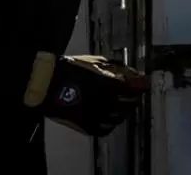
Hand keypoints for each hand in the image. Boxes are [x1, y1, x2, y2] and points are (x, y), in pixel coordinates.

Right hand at [31, 54, 148, 136]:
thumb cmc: (71, 69)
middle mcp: (105, 102)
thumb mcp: (96, 62)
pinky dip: (111, 122)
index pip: (135, 87)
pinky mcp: (87, 126)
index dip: (142, 84)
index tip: (144, 82)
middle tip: (132, 91)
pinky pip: (106, 128)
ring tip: (119, 102)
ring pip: (120, 117)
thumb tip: (134, 73)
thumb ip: (117, 68)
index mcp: (108, 84)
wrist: (46, 85)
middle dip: (134, 96)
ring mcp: (96, 116)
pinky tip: (107, 114)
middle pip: (131, 103)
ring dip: (123, 109)